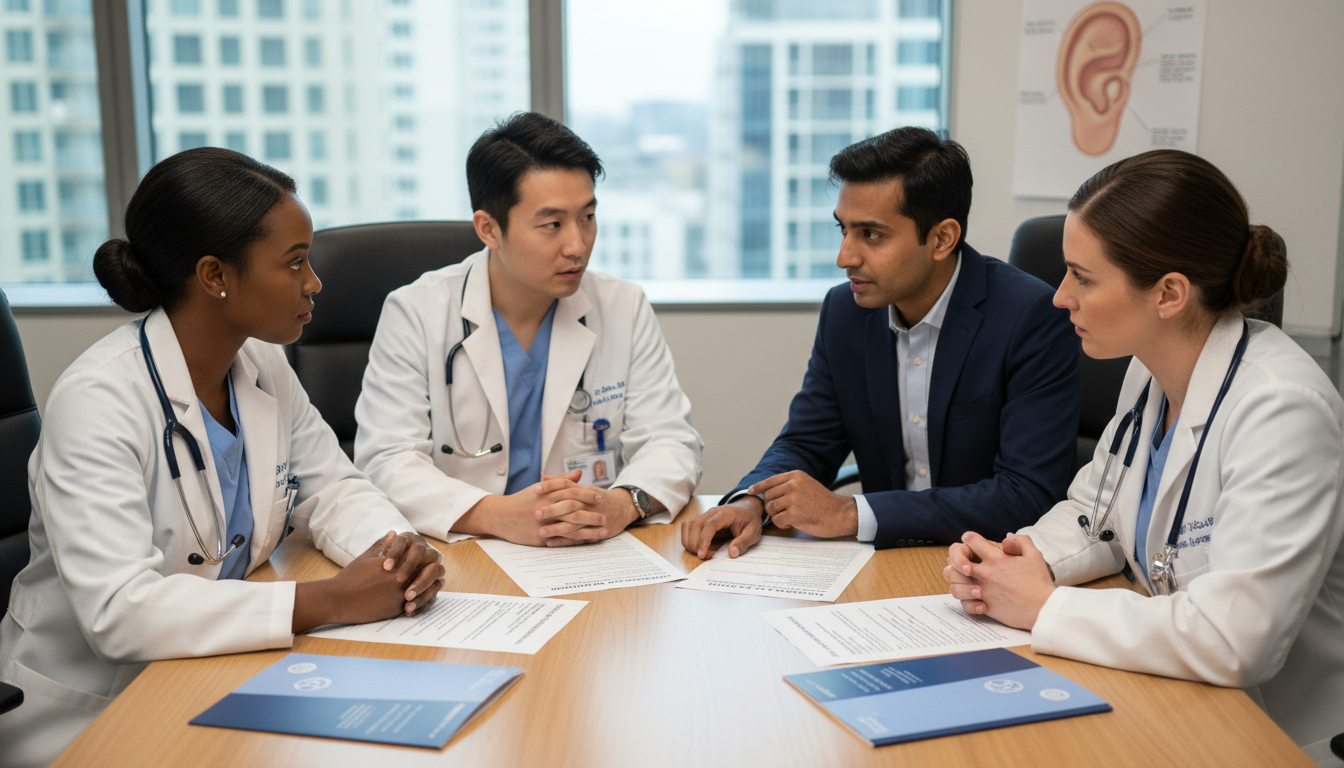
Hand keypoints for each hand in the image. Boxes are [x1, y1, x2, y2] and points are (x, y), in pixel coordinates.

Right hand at [292, 531, 445, 632]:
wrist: (338, 599)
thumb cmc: (350, 576)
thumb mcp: (366, 557)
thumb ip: (383, 544)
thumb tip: (394, 532)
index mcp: (396, 564)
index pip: (421, 557)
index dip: (425, 557)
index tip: (425, 557)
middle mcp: (401, 580)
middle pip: (427, 573)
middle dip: (429, 572)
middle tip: (429, 571)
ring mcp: (400, 596)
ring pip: (423, 591)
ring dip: (426, 588)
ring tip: (425, 585)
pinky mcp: (396, 610)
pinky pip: (414, 606)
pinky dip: (416, 602)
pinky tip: (415, 599)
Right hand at [452, 470, 604, 545]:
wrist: (501, 516)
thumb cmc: (522, 500)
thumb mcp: (540, 488)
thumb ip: (561, 480)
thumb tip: (579, 473)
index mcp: (546, 494)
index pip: (570, 492)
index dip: (586, 494)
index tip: (599, 496)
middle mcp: (545, 509)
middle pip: (573, 510)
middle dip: (591, 513)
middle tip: (605, 515)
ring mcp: (543, 525)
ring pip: (570, 527)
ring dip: (588, 529)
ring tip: (602, 531)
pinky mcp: (540, 538)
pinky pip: (561, 540)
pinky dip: (576, 540)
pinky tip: (587, 541)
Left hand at [535, 475, 641, 546]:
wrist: (623, 508)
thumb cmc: (598, 497)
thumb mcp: (583, 487)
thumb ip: (563, 482)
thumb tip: (543, 477)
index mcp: (585, 491)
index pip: (567, 485)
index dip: (551, 487)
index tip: (535, 489)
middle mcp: (589, 504)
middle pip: (570, 505)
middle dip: (553, 510)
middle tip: (536, 513)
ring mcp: (592, 519)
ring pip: (574, 524)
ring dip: (557, 529)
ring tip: (540, 532)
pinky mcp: (594, 533)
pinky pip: (578, 538)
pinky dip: (564, 541)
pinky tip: (550, 543)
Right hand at [681, 497, 763, 559]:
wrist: (747, 509)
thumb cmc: (750, 520)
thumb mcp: (753, 532)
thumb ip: (743, 542)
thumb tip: (732, 553)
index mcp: (725, 514)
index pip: (709, 526)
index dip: (703, 541)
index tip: (702, 555)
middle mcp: (711, 512)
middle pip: (694, 525)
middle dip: (694, 543)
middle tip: (702, 556)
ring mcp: (705, 515)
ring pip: (687, 525)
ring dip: (688, 540)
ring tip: (698, 552)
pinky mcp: (701, 519)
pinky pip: (688, 526)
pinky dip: (688, 537)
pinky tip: (696, 546)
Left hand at [749, 470, 857, 537]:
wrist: (840, 514)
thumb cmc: (823, 502)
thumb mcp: (807, 485)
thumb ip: (790, 485)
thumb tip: (768, 490)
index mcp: (796, 476)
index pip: (770, 480)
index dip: (758, 486)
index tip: (751, 491)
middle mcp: (793, 485)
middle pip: (768, 496)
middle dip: (772, 506)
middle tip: (783, 512)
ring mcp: (794, 499)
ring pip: (771, 508)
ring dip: (777, 515)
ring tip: (790, 517)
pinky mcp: (795, 514)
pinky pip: (777, 520)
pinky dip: (782, 524)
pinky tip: (792, 523)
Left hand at [943, 531, 1053, 630]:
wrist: (1043, 609)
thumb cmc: (1039, 582)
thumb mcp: (1034, 555)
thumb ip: (1021, 541)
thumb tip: (1008, 536)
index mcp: (996, 558)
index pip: (970, 539)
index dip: (969, 539)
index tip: (974, 544)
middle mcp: (986, 573)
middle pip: (954, 559)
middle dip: (956, 558)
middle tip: (965, 563)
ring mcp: (983, 590)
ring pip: (954, 583)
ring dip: (958, 581)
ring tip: (969, 582)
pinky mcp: (985, 606)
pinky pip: (964, 604)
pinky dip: (967, 602)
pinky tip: (977, 599)